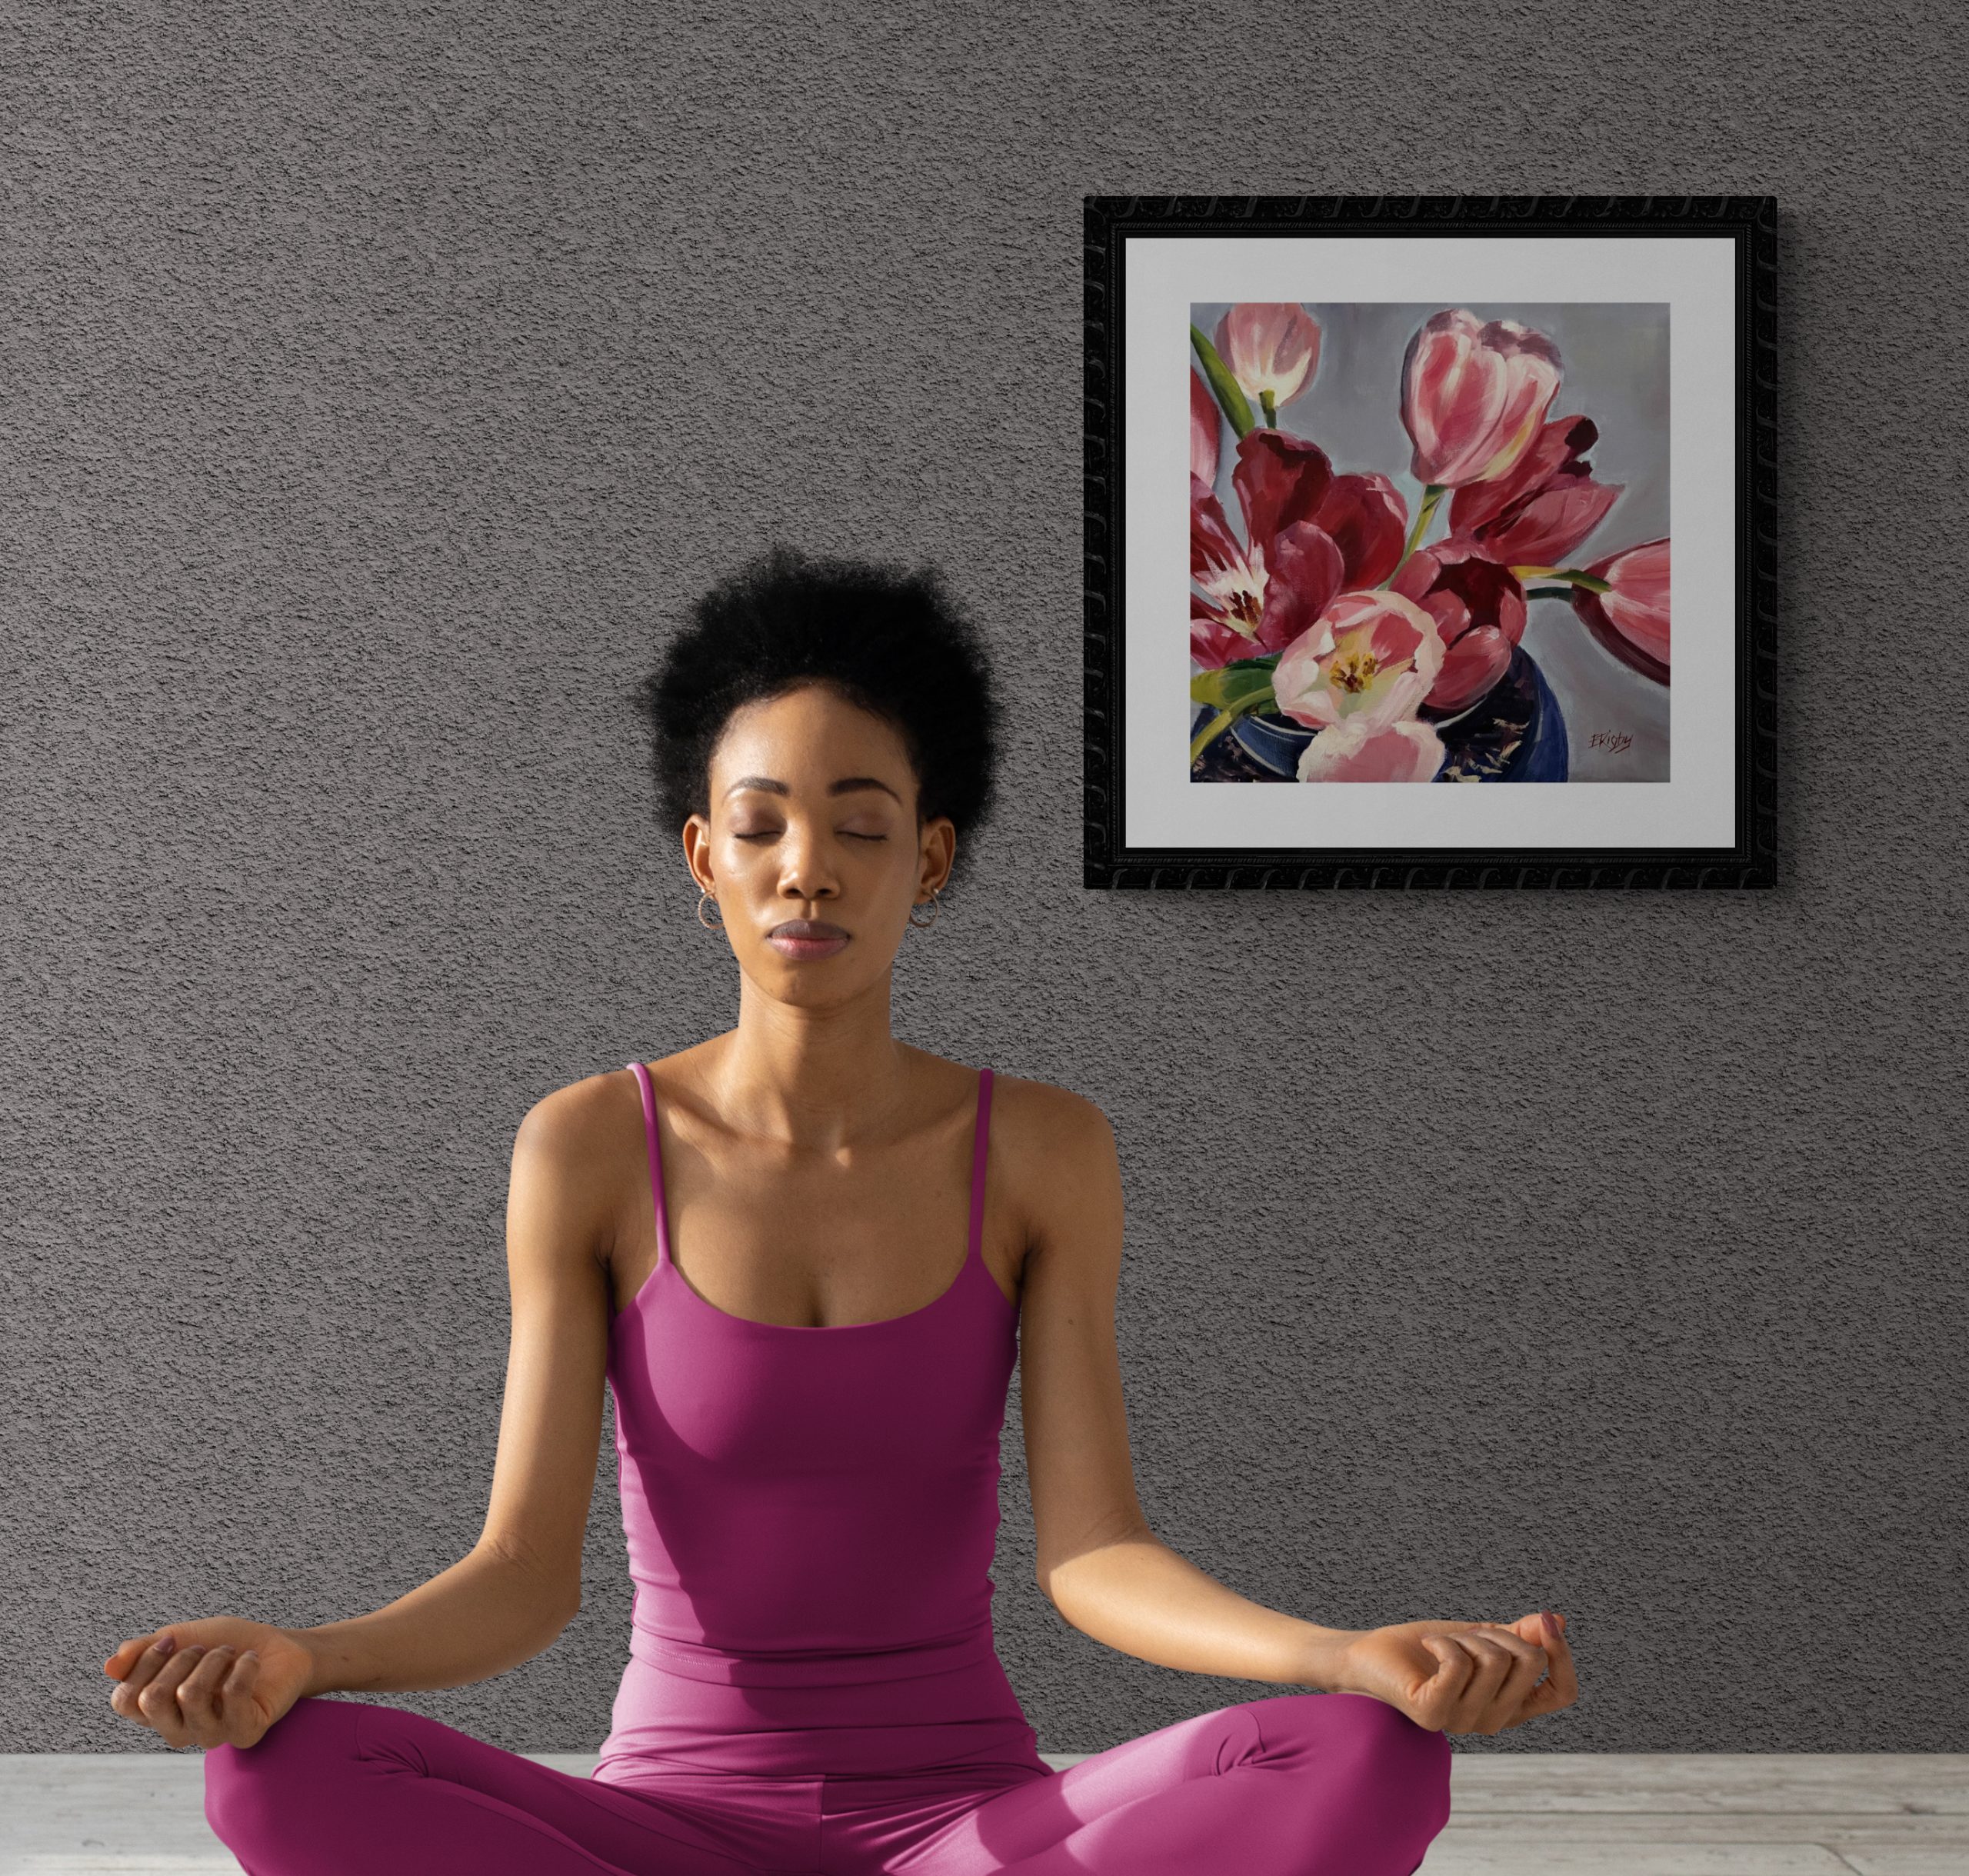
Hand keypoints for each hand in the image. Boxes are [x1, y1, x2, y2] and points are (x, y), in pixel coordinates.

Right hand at [103, 1619, 314, 1749]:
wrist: (280, 1648)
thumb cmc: (227, 1645)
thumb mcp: (182, 1638)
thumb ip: (143, 1650)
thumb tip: (109, 1666)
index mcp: (156, 1712)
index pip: (124, 1700)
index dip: (144, 1663)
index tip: (171, 1641)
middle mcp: (177, 1731)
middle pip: (152, 1700)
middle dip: (181, 1659)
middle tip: (205, 1650)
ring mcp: (210, 1736)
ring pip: (191, 1695)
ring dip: (214, 1660)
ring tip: (230, 1654)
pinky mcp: (245, 1733)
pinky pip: (233, 1695)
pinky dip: (244, 1665)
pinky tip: (251, 1662)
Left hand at [1335, 1610, 1575, 1735]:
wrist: (1370, 1655)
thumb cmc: (1426, 1648)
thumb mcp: (1481, 1636)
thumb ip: (1520, 1634)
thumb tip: (1558, 1620)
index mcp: (1511, 1706)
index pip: (1562, 1692)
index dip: (1562, 1655)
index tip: (1546, 1621)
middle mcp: (1494, 1721)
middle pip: (1530, 1663)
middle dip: (1498, 1632)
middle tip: (1466, 1636)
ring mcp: (1464, 1722)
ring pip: (1494, 1658)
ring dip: (1465, 1636)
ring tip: (1442, 1645)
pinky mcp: (1434, 1714)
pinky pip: (1459, 1665)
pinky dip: (1444, 1641)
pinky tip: (1429, 1646)